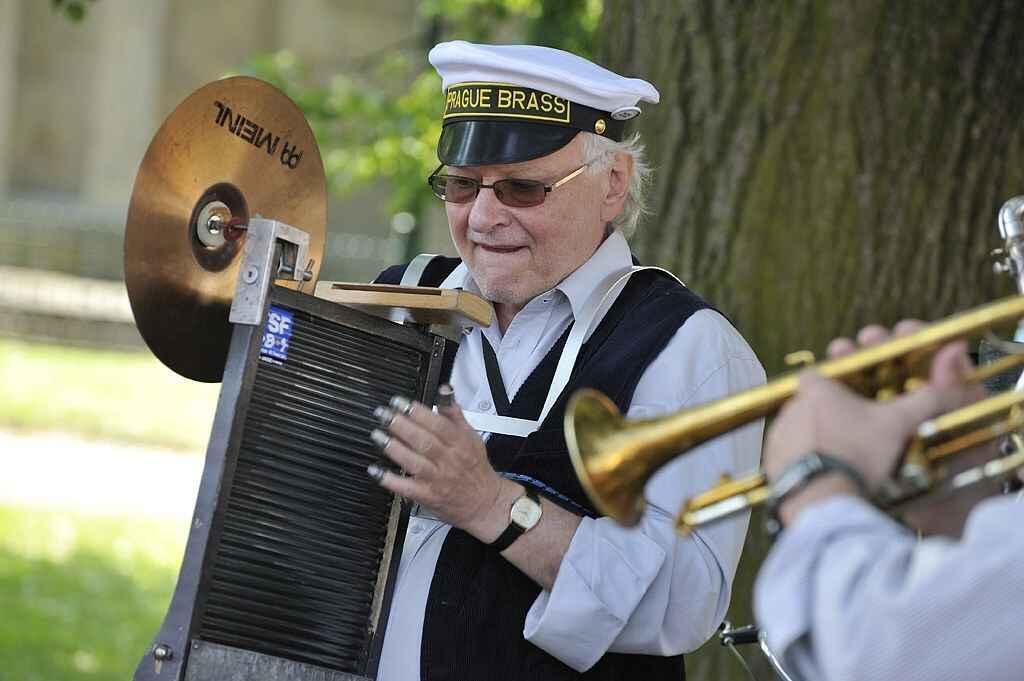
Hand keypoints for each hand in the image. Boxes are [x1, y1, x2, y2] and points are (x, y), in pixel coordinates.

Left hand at [367, 390, 519, 539]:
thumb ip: (454, 413)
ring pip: (413, 462)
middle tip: (383, 414)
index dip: (418, 412)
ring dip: (393, 448)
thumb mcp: (472, 436)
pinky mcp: (428, 496)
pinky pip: (406, 488)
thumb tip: (444, 390)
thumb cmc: (476, 468)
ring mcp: (437, 479)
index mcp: (460, 443)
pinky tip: (376, 470)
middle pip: (423, 441)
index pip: (438, 424)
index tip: (400, 402)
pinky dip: (390, 479)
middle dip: (401, 426)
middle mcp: (448, 460)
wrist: (484, 503)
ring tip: (377, 435)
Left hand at [765, 321, 982, 527]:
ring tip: (843, 455)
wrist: (823, 499)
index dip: (839, 383)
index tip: (854, 396)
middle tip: (854, 432)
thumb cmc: (858, 454)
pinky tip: (825, 472)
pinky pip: (788, 455)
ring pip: (799, 429)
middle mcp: (789, 407)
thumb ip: (925, 400)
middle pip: (811, 402)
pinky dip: (805, 460)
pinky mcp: (771, 463)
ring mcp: (777, 436)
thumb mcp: (898, 424)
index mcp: (816, 389)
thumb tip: (949, 386)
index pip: (822, 372)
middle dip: (831, 413)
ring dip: (817, 437)